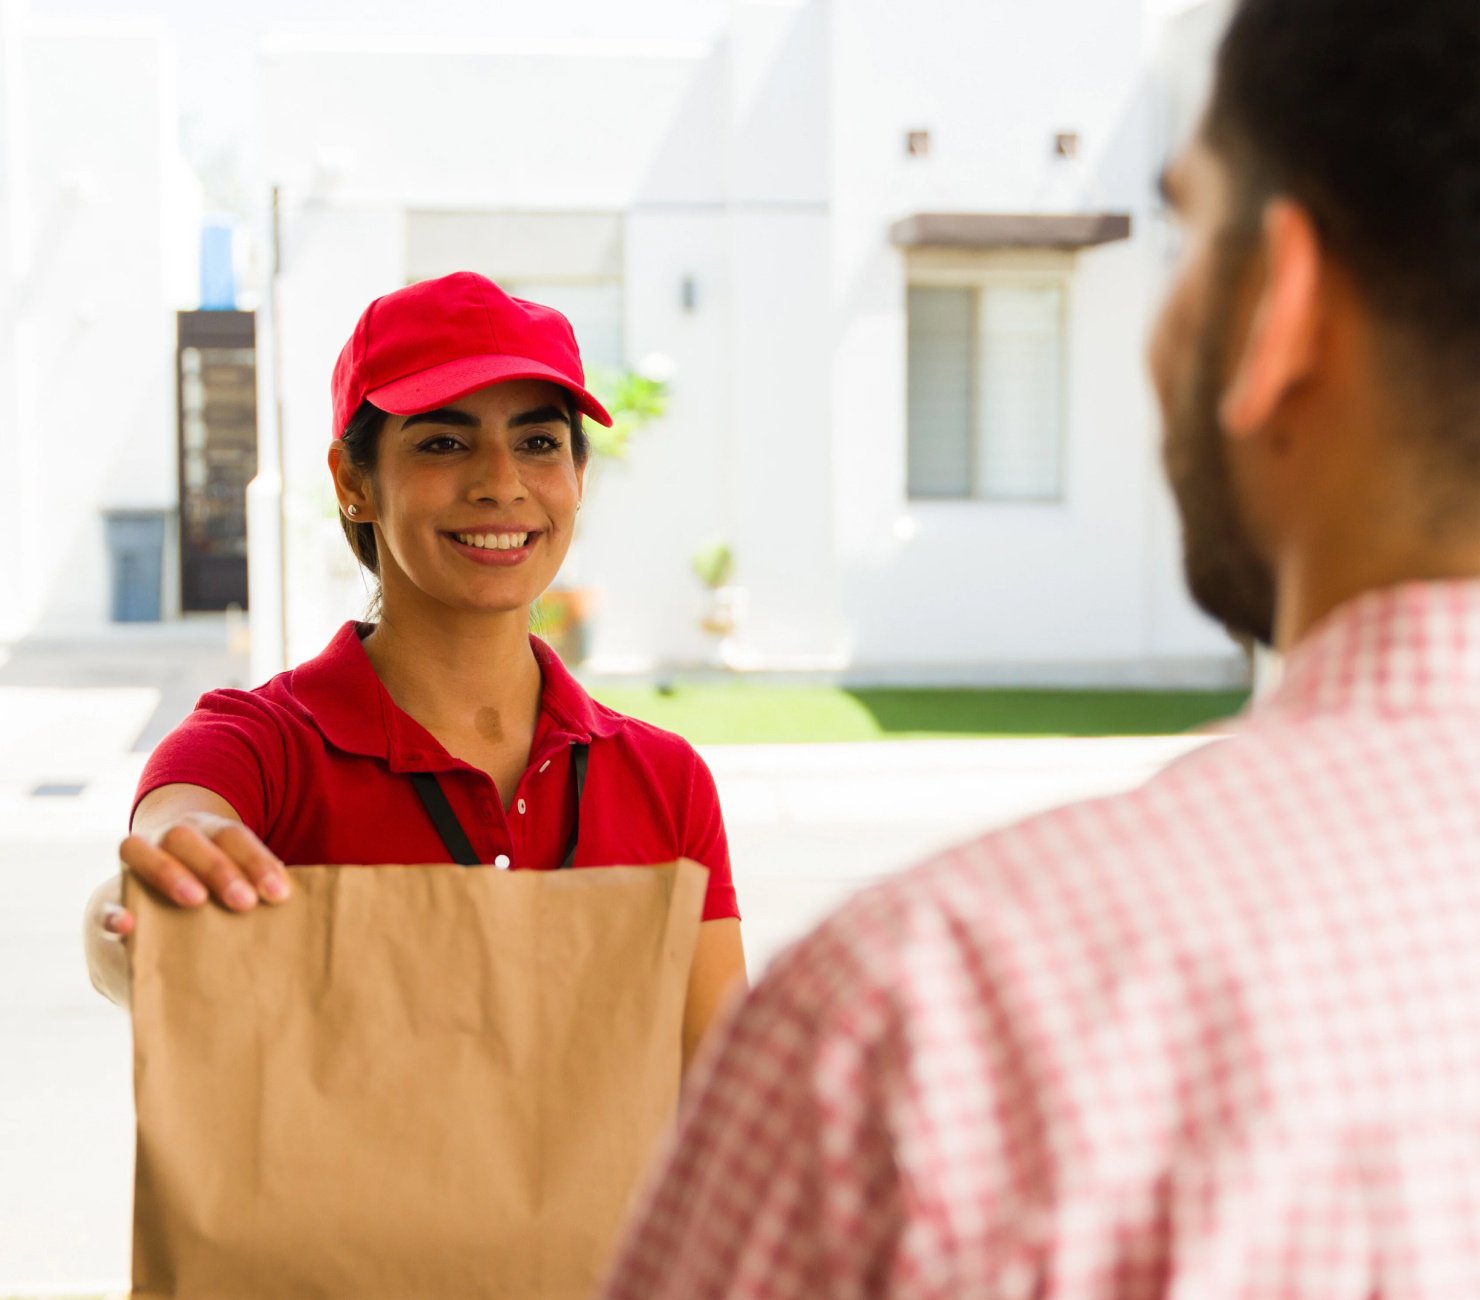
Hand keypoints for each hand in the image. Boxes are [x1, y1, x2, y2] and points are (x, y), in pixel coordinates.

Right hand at [114, 811, 291, 928]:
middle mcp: (171, 838)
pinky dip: (113, 912)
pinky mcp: (109, 897)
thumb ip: (262, 890)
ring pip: (142, 849)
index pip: (235, 837)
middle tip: (245, 902)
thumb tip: (308, 911)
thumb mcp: (240, 882)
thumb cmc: (218, 891)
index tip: (280, 894)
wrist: (154, 896)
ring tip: (196, 901)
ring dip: (170, 873)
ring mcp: (137, 860)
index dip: (258, 861)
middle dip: (220, 868)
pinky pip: (105, 899)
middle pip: (192, 839)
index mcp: (210, 832)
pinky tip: (128, 926)